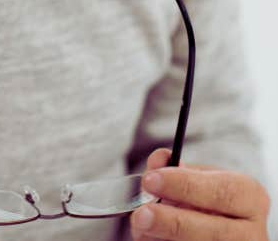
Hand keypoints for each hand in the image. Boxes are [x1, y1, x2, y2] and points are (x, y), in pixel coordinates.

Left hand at [130, 147, 271, 239]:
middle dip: (174, 223)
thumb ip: (176, 169)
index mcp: (250, 198)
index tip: (150, 180)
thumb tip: (159, 160)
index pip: (222, 192)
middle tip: (141, 214)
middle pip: (214, 232)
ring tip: (141, 226)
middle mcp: (252, 232)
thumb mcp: (196, 177)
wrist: (218, 226)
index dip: (185, 186)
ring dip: (165, 238)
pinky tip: (152, 237)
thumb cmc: (205, 197)